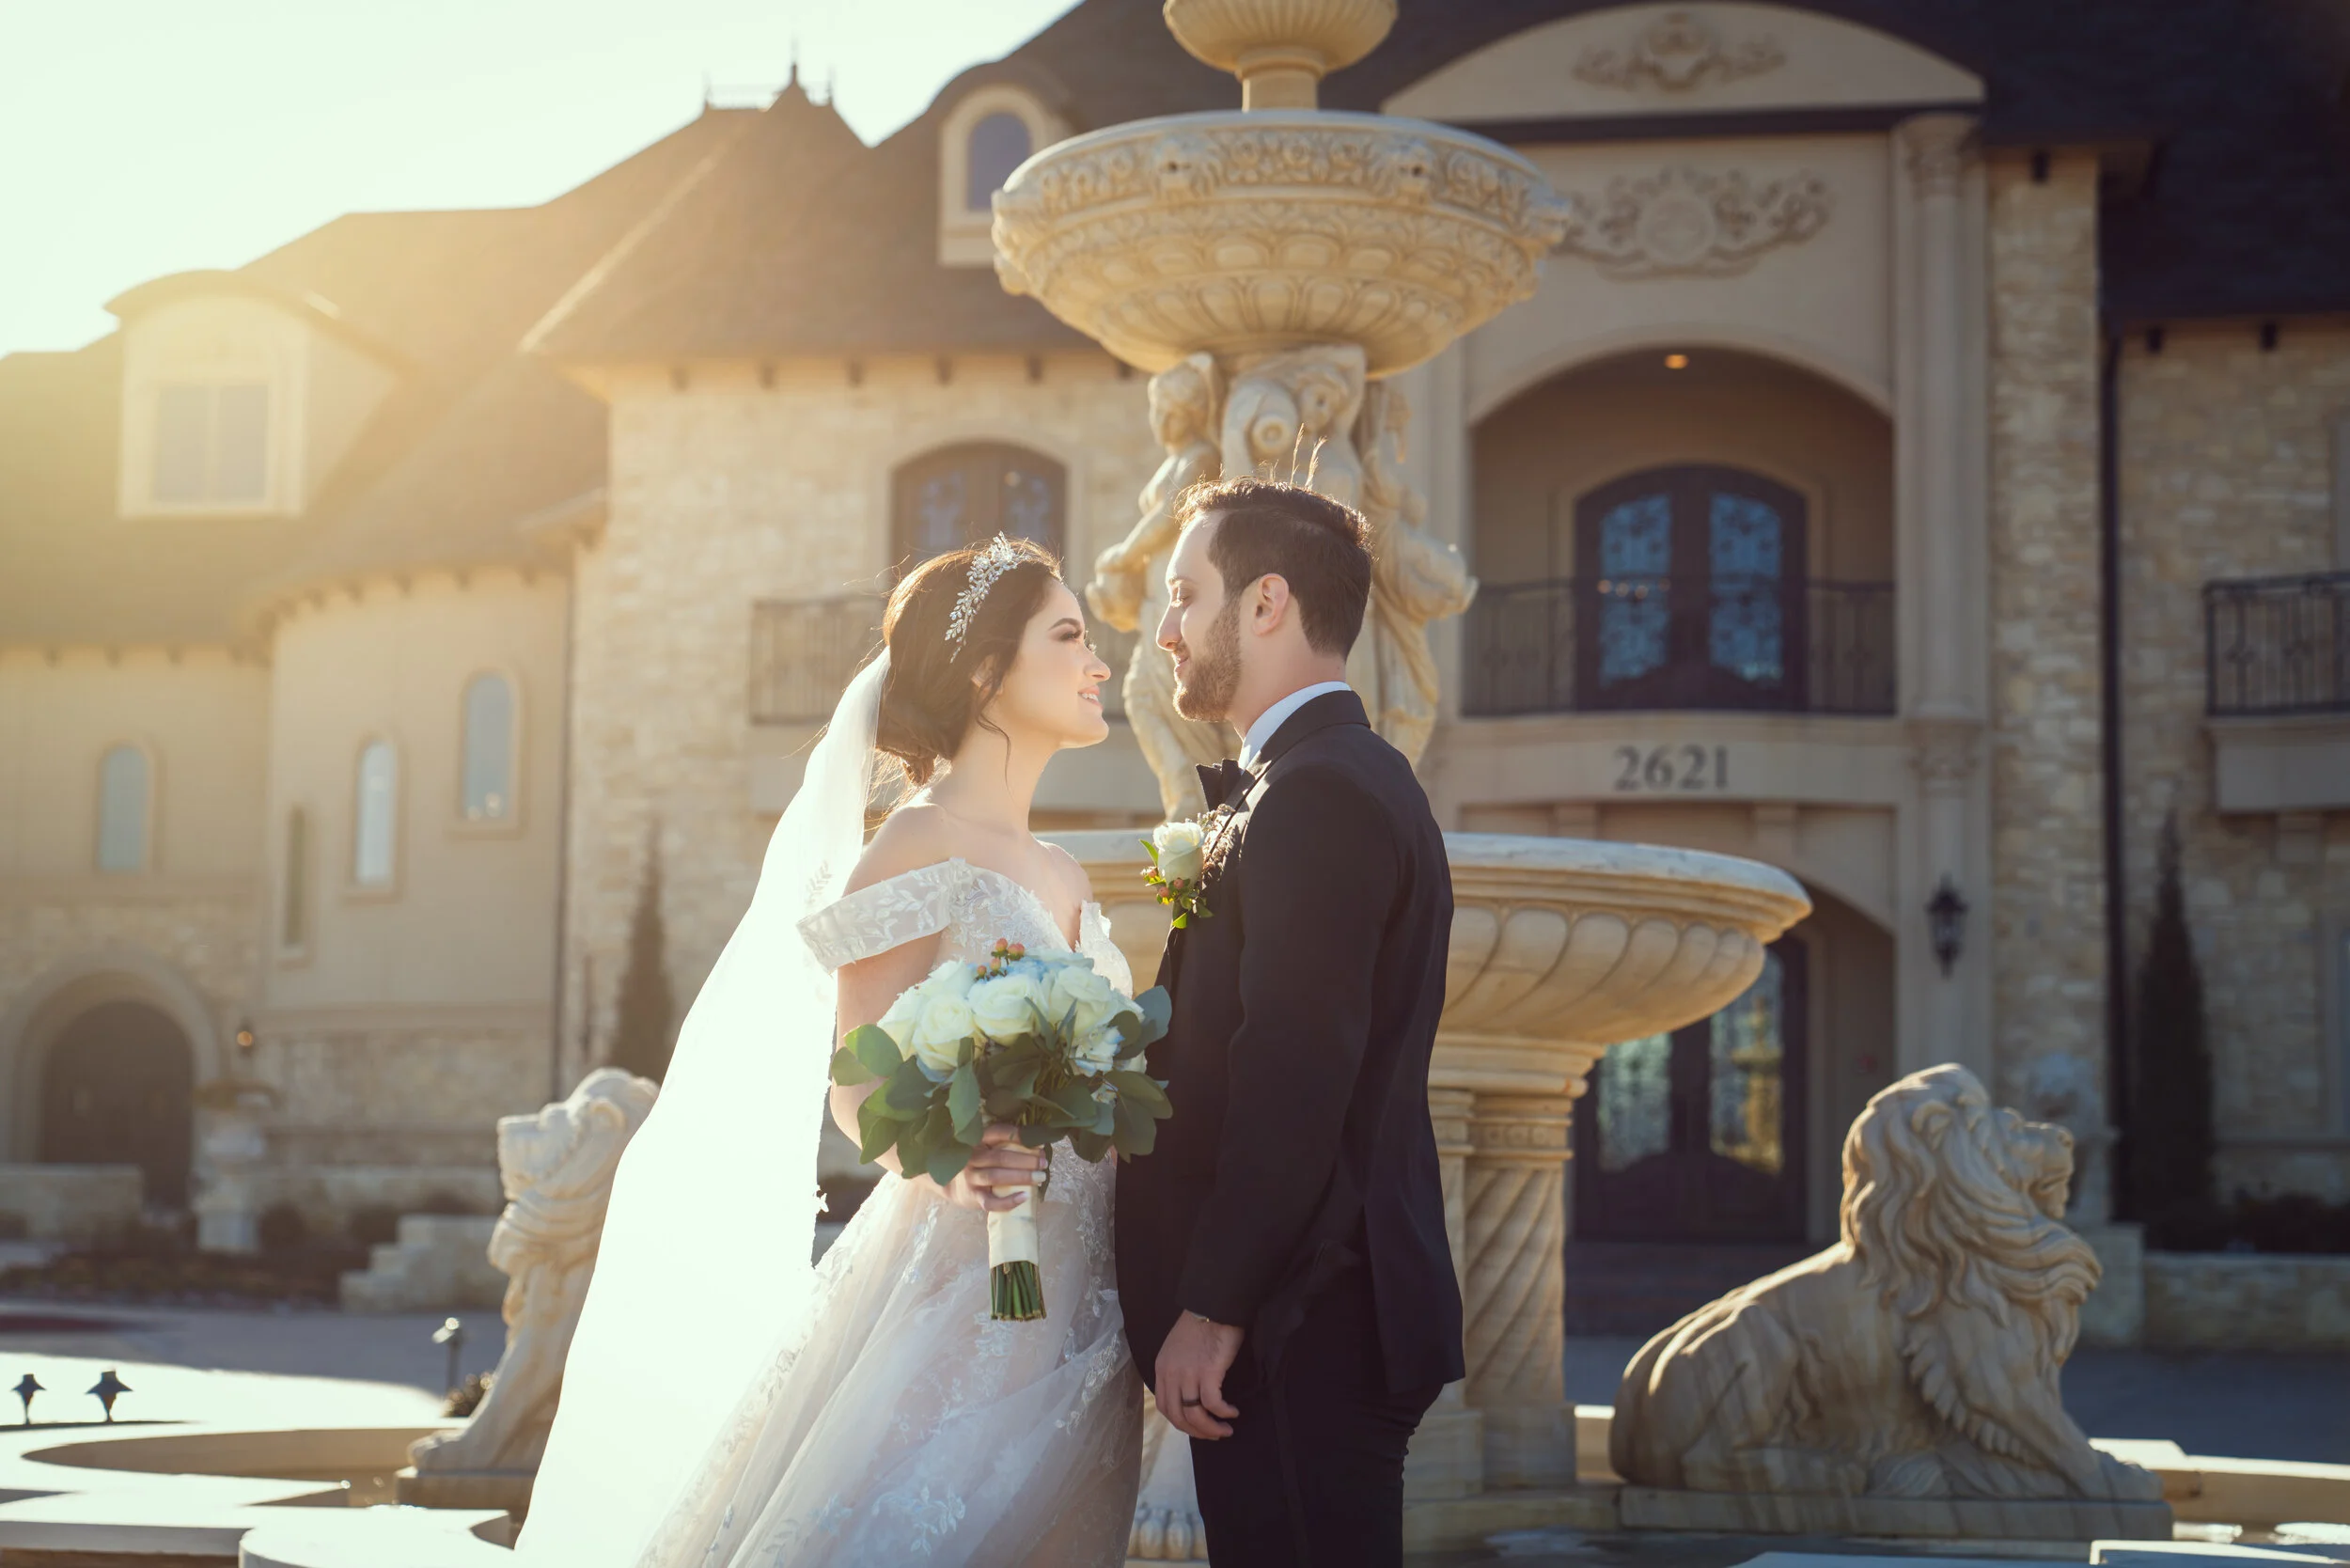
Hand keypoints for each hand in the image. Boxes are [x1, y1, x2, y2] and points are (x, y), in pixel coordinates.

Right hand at [938, 1123, 1042, 1212]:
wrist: (952, 1184)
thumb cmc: (978, 1163)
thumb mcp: (985, 1148)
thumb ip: (1003, 1144)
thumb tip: (1038, 1145)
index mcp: (977, 1141)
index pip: (998, 1132)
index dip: (1019, 1136)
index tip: (1039, 1143)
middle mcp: (972, 1157)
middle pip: (1001, 1156)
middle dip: (1026, 1159)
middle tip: (1044, 1162)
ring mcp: (971, 1177)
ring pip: (997, 1176)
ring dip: (1021, 1176)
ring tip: (1040, 1177)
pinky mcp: (973, 1196)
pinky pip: (990, 1202)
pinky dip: (1008, 1201)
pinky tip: (1024, 1197)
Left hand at [1154, 1310, 1243, 1439]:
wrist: (1214, 1306)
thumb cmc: (1201, 1325)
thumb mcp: (1178, 1349)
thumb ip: (1178, 1370)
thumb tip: (1190, 1393)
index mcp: (1162, 1369)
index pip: (1165, 1407)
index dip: (1180, 1422)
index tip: (1196, 1426)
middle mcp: (1171, 1374)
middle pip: (1178, 1416)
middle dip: (1196, 1431)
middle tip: (1213, 1435)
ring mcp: (1188, 1374)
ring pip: (1194, 1415)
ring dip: (1211, 1428)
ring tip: (1225, 1430)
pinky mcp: (1208, 1372)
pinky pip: (1213, 1404)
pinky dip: (1222, 1413)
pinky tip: (1232, 1412)